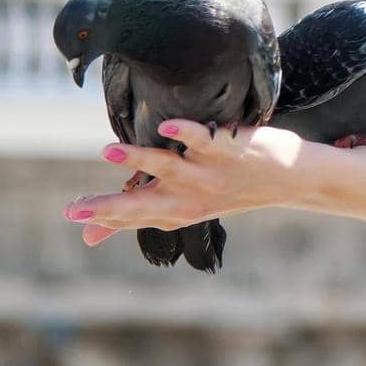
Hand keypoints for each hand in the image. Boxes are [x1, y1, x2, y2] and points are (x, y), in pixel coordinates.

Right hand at [63, 120, 309, 246]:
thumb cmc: (228, 190)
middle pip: (144, 204)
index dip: (102, 215)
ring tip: (109, 151)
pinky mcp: (229, 148)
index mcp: (176, 210)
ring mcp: (209, 172)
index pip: (132, 216)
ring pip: (169, 167)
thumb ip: (134, 217)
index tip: (72, 213)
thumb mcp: (181, 209)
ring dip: (139, 159)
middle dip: (109, 206)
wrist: (292, 179)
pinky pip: (205, 140)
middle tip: (75, 208)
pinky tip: (169, 127)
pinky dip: (187, 134)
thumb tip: (88, 237)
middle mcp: (189, 196)